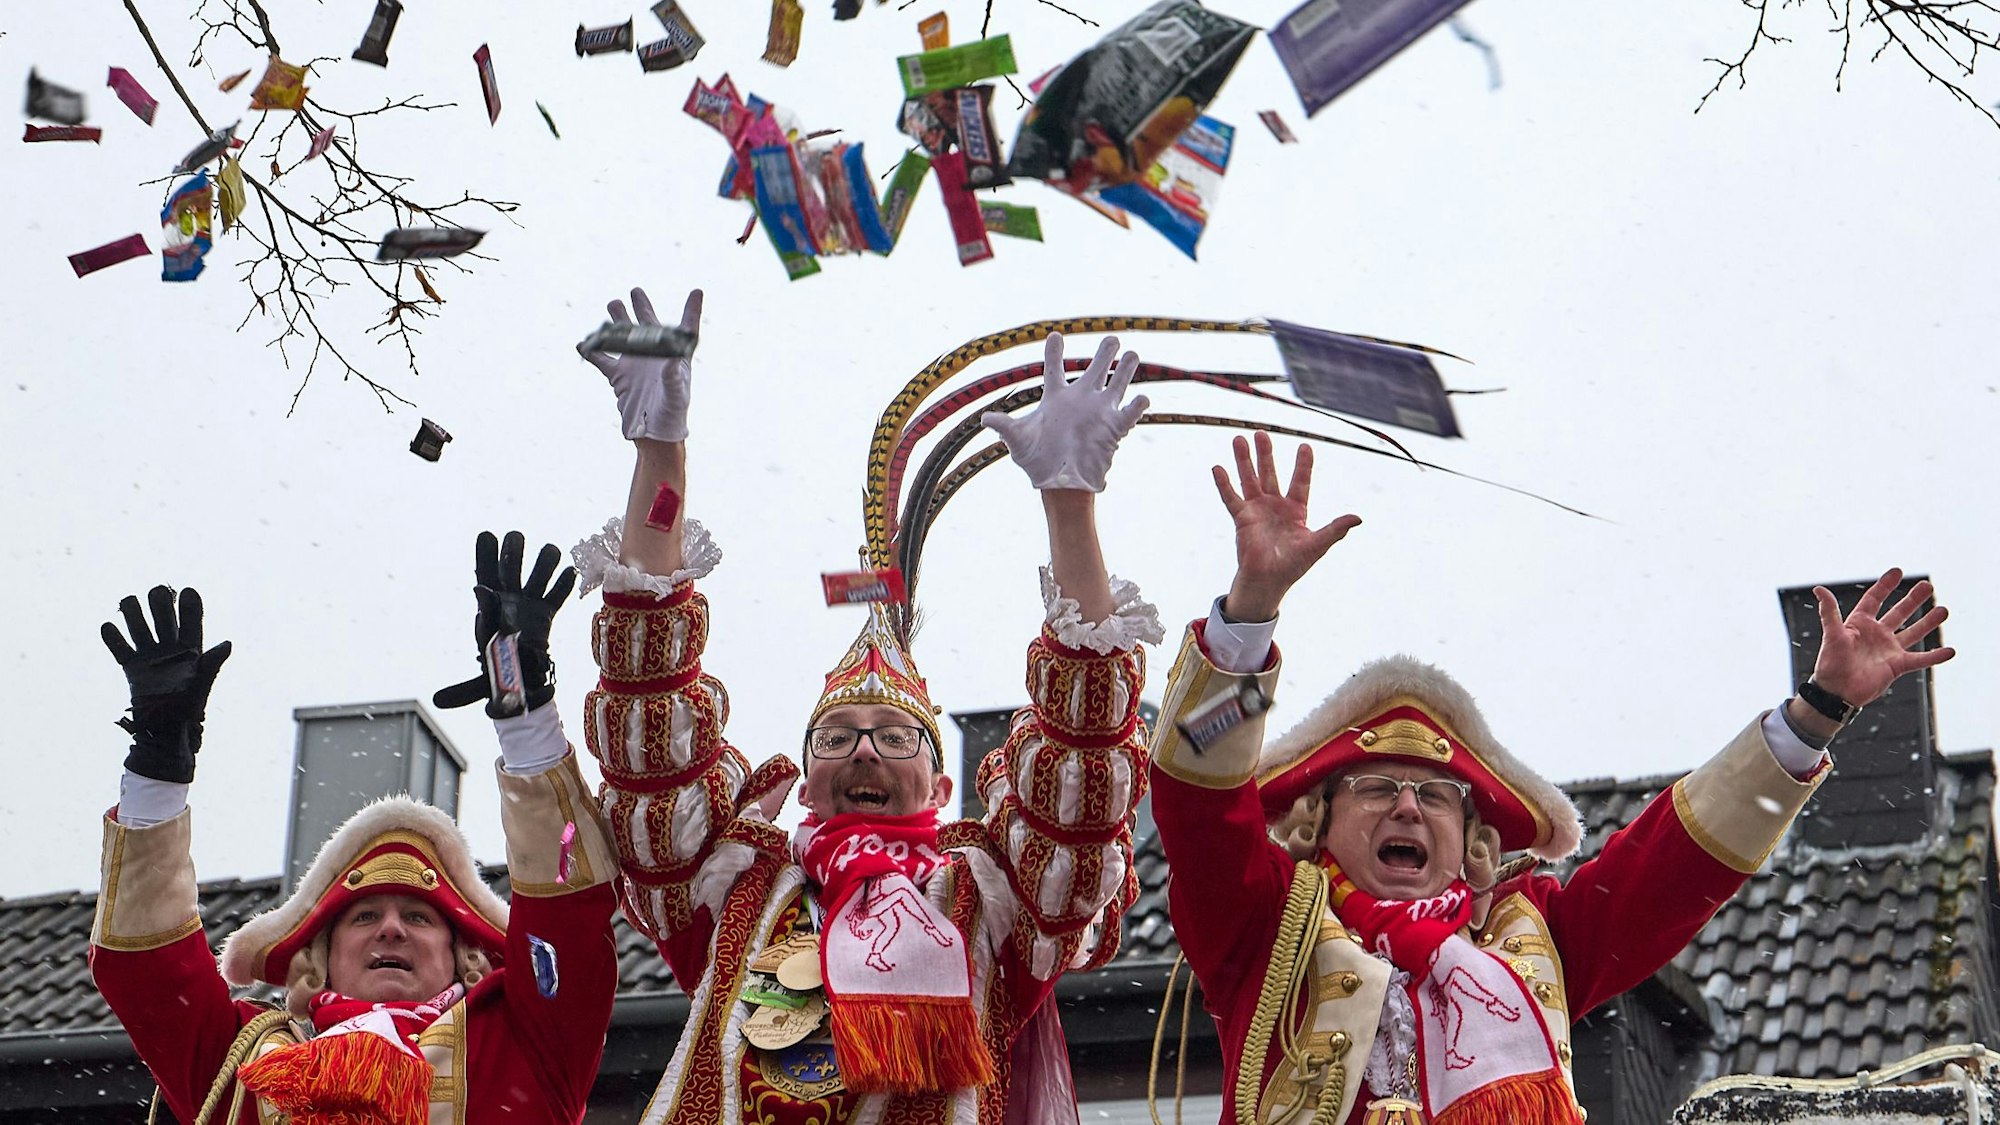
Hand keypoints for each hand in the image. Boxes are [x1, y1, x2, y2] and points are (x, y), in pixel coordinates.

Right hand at [100, 586, 232, 783]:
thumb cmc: (191, 707)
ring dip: (133, 613)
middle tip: (158, 593)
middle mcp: (170, 648)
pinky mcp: (132, 668)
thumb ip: (213, 662)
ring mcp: (150, 656)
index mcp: (192, 648)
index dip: (190, 605)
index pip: (191, 620)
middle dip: (160, 603)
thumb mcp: (204, 681)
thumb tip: (228, 643)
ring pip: (139, 626)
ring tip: (129, 602)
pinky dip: (112, 638)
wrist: (167, 730)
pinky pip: (120, 649)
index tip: (188, 591)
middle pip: (163, 617)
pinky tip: (107, 627)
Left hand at [434, 531, 577, 718]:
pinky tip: (569, 575)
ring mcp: (530, 604)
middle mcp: (510, 599)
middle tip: (517, 541)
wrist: (522, 683)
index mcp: (489, 608)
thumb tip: (438, 700)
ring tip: (552, 555)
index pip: (484, 574)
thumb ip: (461, 689)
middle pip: (511, 565)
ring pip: (539, 572)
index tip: (487, 536)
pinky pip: (558, 593)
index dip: (486, 554)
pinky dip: (564, 583)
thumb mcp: (476, 688)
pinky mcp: (548, 613)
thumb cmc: (496, 678)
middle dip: (515, 550)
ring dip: (546, 560)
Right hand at [578, 287, 702, 442]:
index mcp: (677, 358)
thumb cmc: (673, 416)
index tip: (696, 292)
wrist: (654, 435)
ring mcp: (635, 364)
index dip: (691, 310)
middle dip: (642, 307)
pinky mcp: (619, 376)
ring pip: (624, 336)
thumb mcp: (677, 397)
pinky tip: (582, 344)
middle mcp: (655, 357)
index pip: (686, 330)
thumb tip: (673, 360)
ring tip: (613, 304)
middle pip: (650, 326)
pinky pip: (602, 360)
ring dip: (618, 321)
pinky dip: (592, 351)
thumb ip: (674, 378)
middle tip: (635, 291)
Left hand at [982, 333, 1148, 491]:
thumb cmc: (1036, 461)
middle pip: (1095, 368)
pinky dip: (1137, 406)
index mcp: (1055, 398)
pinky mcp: (1113, 428)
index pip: (1055, 368)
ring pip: (1117, 383)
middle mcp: (1080, 400)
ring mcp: (1099, 412)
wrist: (1059, 483)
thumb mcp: (1018, 441)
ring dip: (1125, 369)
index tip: (1055, 335)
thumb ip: (1005, 427)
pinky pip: (1129, 413)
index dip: (1054, 351)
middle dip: (1104, 352)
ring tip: (1131, 354)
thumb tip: (985, 418)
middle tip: (1111, 339)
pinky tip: (1141, 398)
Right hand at [1214, 432, 1361, 620]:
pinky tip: (1217, 467)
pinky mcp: (1242, 519)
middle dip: (1266, 453)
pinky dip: (1224, 484)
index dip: (1303, 464)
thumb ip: (1336, 529)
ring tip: (1239, 439)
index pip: (1300, 481)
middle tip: (1261, 433)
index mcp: (1296, 510)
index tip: (1305, 445)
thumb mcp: (1317, 545)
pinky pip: (1231, 498)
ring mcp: (1257, 510)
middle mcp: (1275, 505)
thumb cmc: (1294, 566)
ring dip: (1244, 460)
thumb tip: (1358, 518)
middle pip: (1270, 473)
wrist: (1268, 581)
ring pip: (1249, 479)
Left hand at [1805, 568, 1953, 709]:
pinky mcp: (1897, 666)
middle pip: (1898, 612)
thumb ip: (1829, 612)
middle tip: (1928, 586)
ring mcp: (1889, 649)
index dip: (1885, 585)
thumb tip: (1819, 589)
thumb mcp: (1832, 635)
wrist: (1837, 692)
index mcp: (1860, 623)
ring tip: (1944, 610)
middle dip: (1913, 599)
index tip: (1898, 571)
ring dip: (1928, 622)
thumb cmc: (1830, 663)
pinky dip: (1936, 656)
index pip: (1874, 599)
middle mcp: (1877, 634)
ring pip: (1913, 632)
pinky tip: (1951, 650)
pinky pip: (1921, 659)